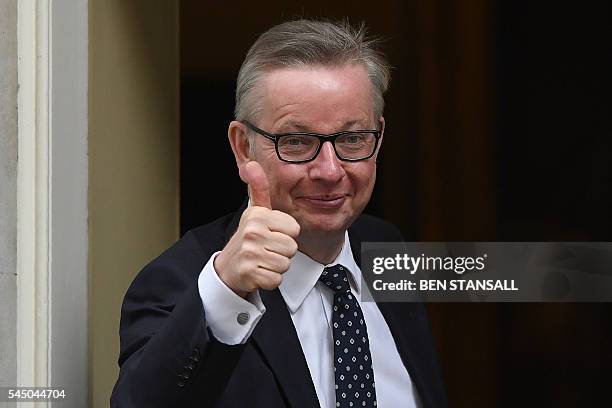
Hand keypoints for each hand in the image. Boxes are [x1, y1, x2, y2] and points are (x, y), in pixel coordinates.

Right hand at [214, 161, 299, 296]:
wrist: (228, 267)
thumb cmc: (249, 237)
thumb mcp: (255, 212)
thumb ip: (259, 188)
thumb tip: (251, 164)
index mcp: (258, 216)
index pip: (294, 229)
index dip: (286, 234)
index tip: (271, 234)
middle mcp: (252, 232)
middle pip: (292, 248)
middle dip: (282, 252)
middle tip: (266, 249)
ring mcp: (249, 253)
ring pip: (285, 264)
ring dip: (276, 266)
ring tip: (263, 260)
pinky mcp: (249, 273)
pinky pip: (277, 279)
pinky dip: (270, 279)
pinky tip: (259, 272)